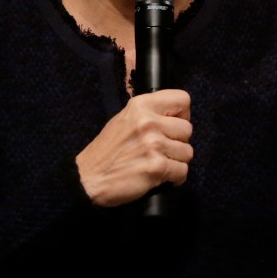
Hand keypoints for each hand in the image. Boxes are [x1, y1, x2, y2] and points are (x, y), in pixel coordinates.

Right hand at [76, 89, 192, 206]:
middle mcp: (149, 122)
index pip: (183, 99)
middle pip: (187, 129)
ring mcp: (154, 145)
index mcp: (141, 105)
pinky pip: (183, 171)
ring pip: (187, 152)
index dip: (182, 115)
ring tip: (157, 163)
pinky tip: (160, 176)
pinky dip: (174, 177)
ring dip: (176, 161)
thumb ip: (150, 114)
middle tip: (161, 149)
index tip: (172, 125)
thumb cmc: (106, 151)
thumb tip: (176, 117)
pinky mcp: (157, 167)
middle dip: (178, 142)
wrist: (88, 178)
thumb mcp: (125, 119)